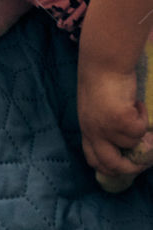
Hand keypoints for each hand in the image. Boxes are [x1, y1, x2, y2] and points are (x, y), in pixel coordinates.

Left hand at [78, 60, 147, 183]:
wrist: (103, 61)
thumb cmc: (101, 78)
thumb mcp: (96, 107)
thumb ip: (103, 124)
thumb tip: (124, 144)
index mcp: (86, 128)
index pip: (93, 159)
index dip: (110, 168)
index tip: (126, 164)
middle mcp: (93, 131)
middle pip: (110, 165)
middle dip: (130, 168)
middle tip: (143, 160)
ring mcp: (105, 128)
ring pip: (131, 143)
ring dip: (138, 128)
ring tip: (134, 107)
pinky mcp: (120, 120)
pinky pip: (140, 129)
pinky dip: (143, 116)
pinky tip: (137, 103)